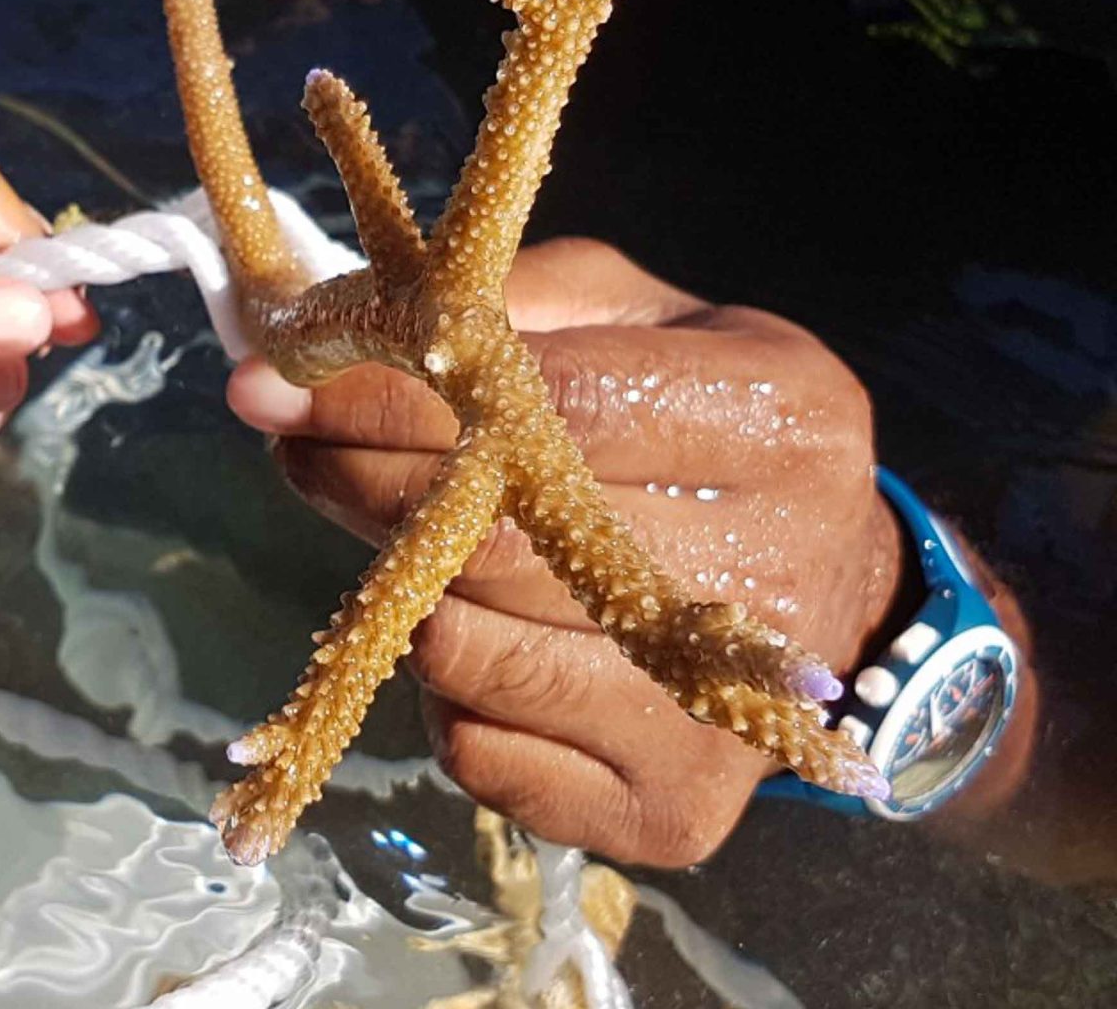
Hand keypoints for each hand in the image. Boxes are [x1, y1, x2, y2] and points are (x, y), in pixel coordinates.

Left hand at [228, 238, 904, 866]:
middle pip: (501, 539)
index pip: (551, 407)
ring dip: (401, 594)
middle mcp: (776, 570)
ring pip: (474, 651)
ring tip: (404, 546)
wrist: (838, 608)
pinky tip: (478, 641)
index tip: (280, 380)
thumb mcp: (641, 322)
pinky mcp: (672, 811)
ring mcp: (726, 712)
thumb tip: (318, 336)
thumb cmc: (703, 436)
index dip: (392, 395)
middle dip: (361, 484)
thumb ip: (507, 307)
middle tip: (296, 451)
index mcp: (780, 418)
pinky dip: (444, 694)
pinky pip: (480, 751)